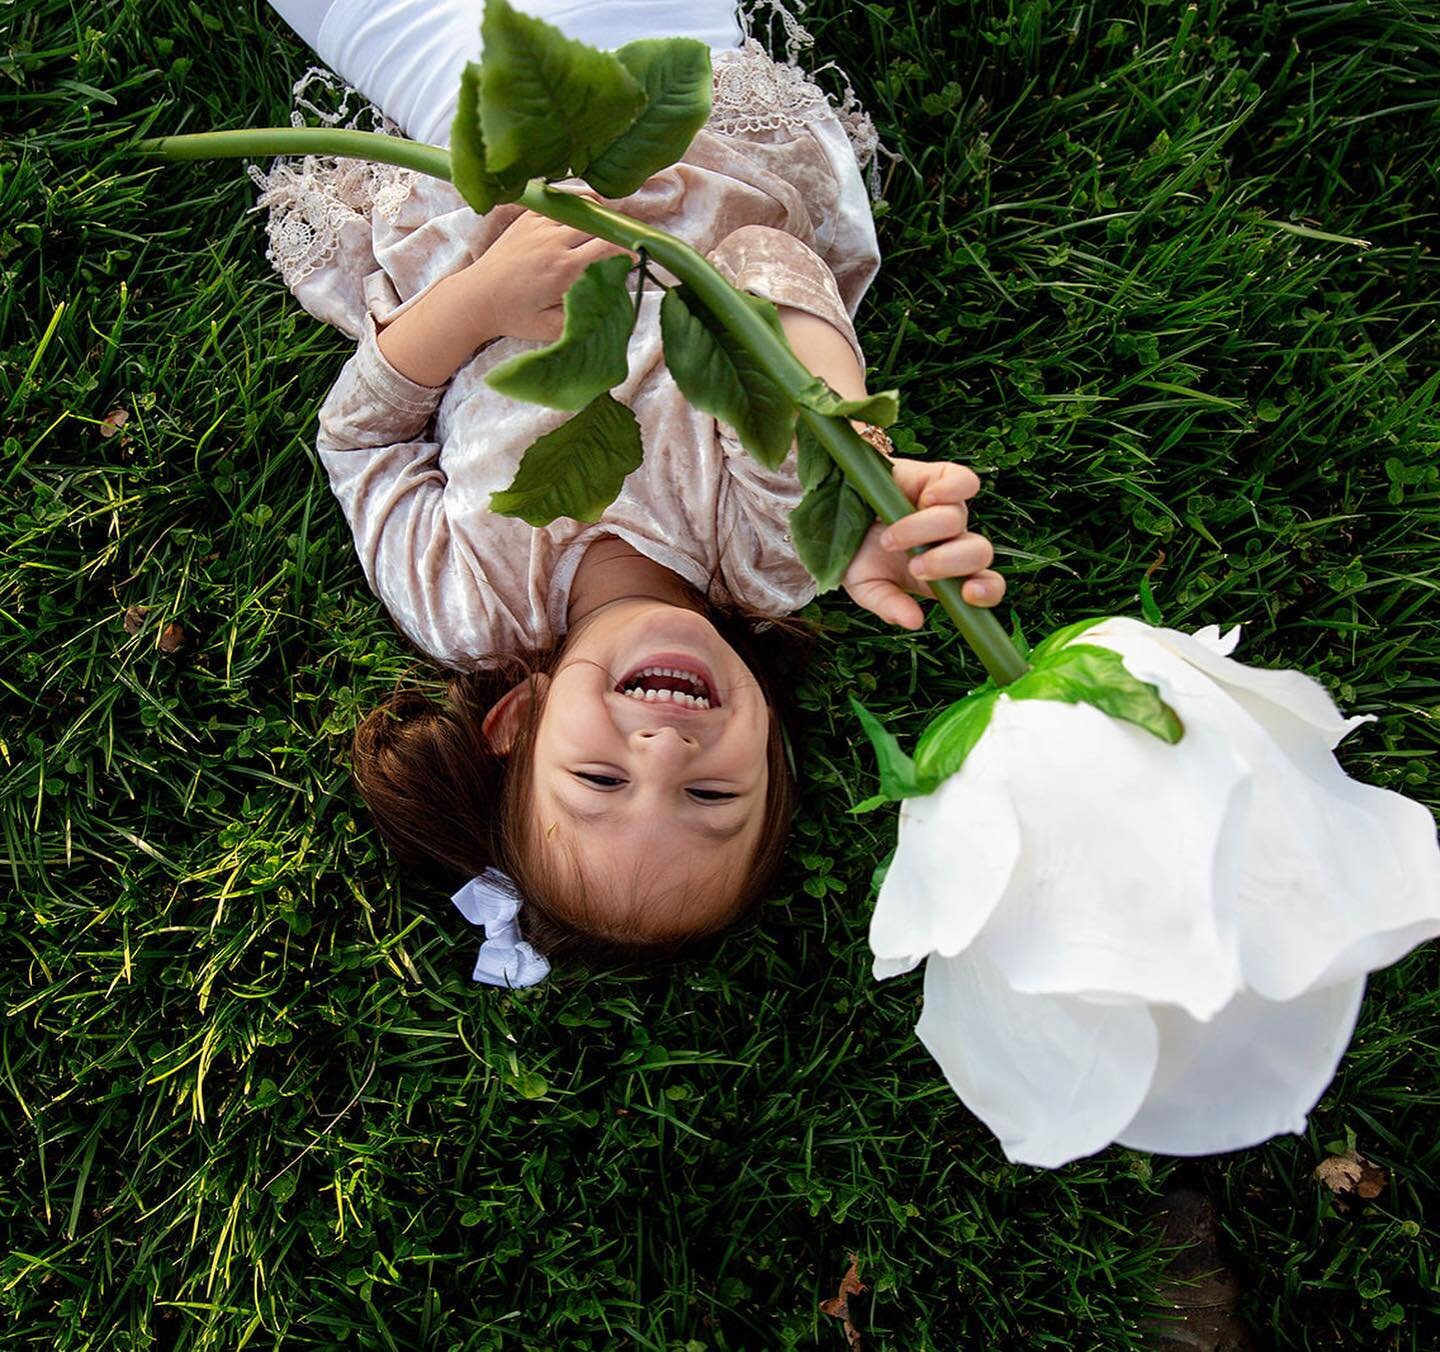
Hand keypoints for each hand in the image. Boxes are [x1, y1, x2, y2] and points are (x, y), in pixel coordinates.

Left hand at [462, 210, 629, 343]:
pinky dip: (577, 203)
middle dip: (617, 230)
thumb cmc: (514, 317)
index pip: (609, 247)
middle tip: (627, 240)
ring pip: (582, 209)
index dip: (628, 249)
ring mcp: (539, 226)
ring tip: (610, 225)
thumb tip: (612, 300)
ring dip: (599, 216)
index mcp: (565, 269)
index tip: (637, 256)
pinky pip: (560, 202)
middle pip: (599, 224)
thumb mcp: (553, 328)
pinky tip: (586, 211)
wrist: (477, 298)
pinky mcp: (527, 218)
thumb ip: (585, 314)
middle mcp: (554, 242)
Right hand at [842, 458, 1005, 629]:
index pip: (986, 584)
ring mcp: (947, 508)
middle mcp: (952, 541)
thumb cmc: (854, 552)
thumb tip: (915, 622)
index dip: (987, 591)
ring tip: (891, 539)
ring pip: (959, 519)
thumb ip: (890, 605)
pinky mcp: (938, 478)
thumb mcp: (866, 586)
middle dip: (947, 562)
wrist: (830, 510)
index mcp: (944, 574)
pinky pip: (964, 481)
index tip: (967, 595)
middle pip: (980, 552)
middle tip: (914, 567)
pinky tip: (926, 499)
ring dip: (925, 530)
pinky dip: (950, 490)